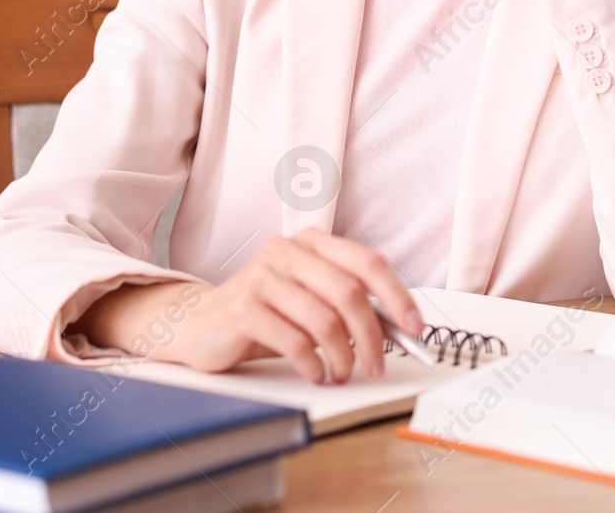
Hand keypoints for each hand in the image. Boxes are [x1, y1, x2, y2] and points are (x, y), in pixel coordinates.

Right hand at [72, 228, 421, 384]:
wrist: (199, 324)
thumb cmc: (264, 312)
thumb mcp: (309, 299)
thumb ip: (348, 303)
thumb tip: (398, 326)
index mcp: (310, 242)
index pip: (367, 261)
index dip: (397, 295)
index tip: (414, 326)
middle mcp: (286, 252)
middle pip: (350, 293)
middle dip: (372, 336)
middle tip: (377, 364)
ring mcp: (262, 278)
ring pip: (325, 321)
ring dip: (342, 356)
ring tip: (340, 372)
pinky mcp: (243, 309)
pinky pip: (295, 342)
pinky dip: (314, 364)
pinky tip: (316, 372)